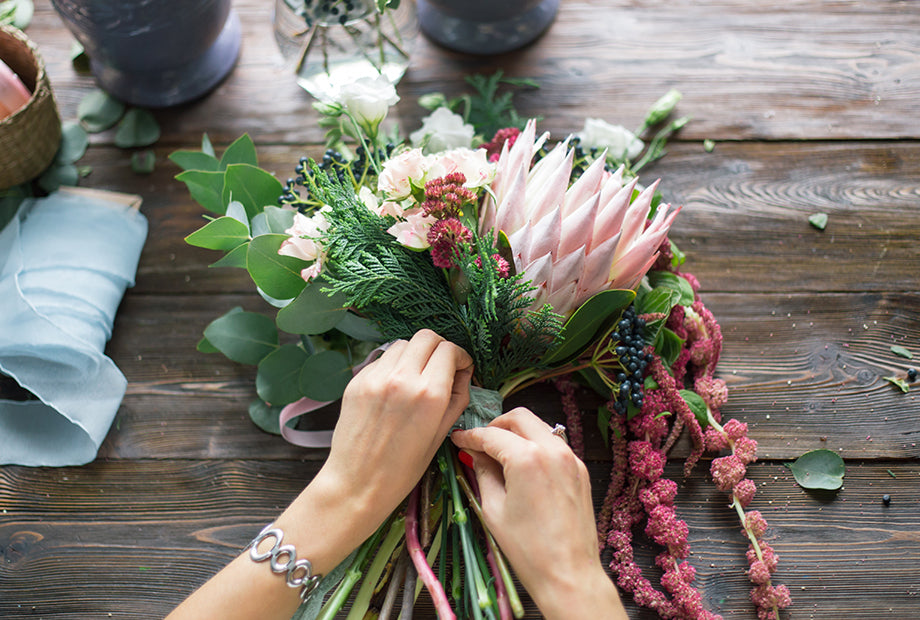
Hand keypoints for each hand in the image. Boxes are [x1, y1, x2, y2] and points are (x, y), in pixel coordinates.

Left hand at [165, 330, 472, 619]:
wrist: (357, 484)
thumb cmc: (404, 468)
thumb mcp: (441, 435)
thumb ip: (457, 398)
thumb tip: (462, 373)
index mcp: (429, 394)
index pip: (449, 349)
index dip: (460, 356)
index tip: (460, 369)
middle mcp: (403, 378)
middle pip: (427, 337)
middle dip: (439, 348)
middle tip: (440, 367)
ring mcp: (376, 377)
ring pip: (403, 344)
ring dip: (414, 354)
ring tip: (415, 377)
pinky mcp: (357, 381)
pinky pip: (382, 359)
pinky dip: (393, 366)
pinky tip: (393, 388)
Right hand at [451, 408, 626, 619]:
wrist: (569, 574)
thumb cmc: (528, 549)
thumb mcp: (494, 509)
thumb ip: (483, 473)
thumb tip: (476, 455)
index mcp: (528, 458)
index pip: (492, 435)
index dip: (470, 436)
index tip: (458, 439)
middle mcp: (553, 450)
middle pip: (519, 418)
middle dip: (496, 425)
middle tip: (480, 442)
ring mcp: (571, 459)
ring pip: (540, 427)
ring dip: (518, 433)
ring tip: (500, 455)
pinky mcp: (580, 470)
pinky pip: (554, 445)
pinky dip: (536, 446)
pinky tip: (523, 466)